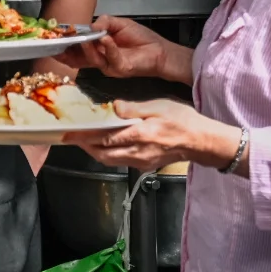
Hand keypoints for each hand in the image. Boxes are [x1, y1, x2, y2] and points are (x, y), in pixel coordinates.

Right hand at [57, 14, 172, 78]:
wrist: (159, 50)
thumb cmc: (140, 38)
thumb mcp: (119, 24)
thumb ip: (104, 22)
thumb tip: (90, 25)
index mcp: (98, 49)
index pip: (77, 49)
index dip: (66, 45)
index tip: (54, 39)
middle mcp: (100, 60)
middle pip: (79, 59)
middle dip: (68, 51)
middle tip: (59, 43)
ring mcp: (109, 66)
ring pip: (92, 59)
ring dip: (87, 48)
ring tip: (85, 38)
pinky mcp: (120, 69)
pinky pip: (110, 59)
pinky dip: (108, 48)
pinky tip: (106, 39)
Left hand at [65, 99, 241, 173]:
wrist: (201, 141)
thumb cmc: (184, 122)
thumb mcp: (160, 106)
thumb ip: (134, 108)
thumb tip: (114, 106)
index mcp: (140, 135)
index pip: (104, 138)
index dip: (84, 137)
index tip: (69, 134)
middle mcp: (137, 152)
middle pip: (102, 154)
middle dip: (85, 147)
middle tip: (72, 138)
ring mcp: (141, 161)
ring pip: (109, 160)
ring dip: (94, 152)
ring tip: (86, 141)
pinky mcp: (144, 165)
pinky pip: (120, 162)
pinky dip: (108, 154)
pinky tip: (107, 145)